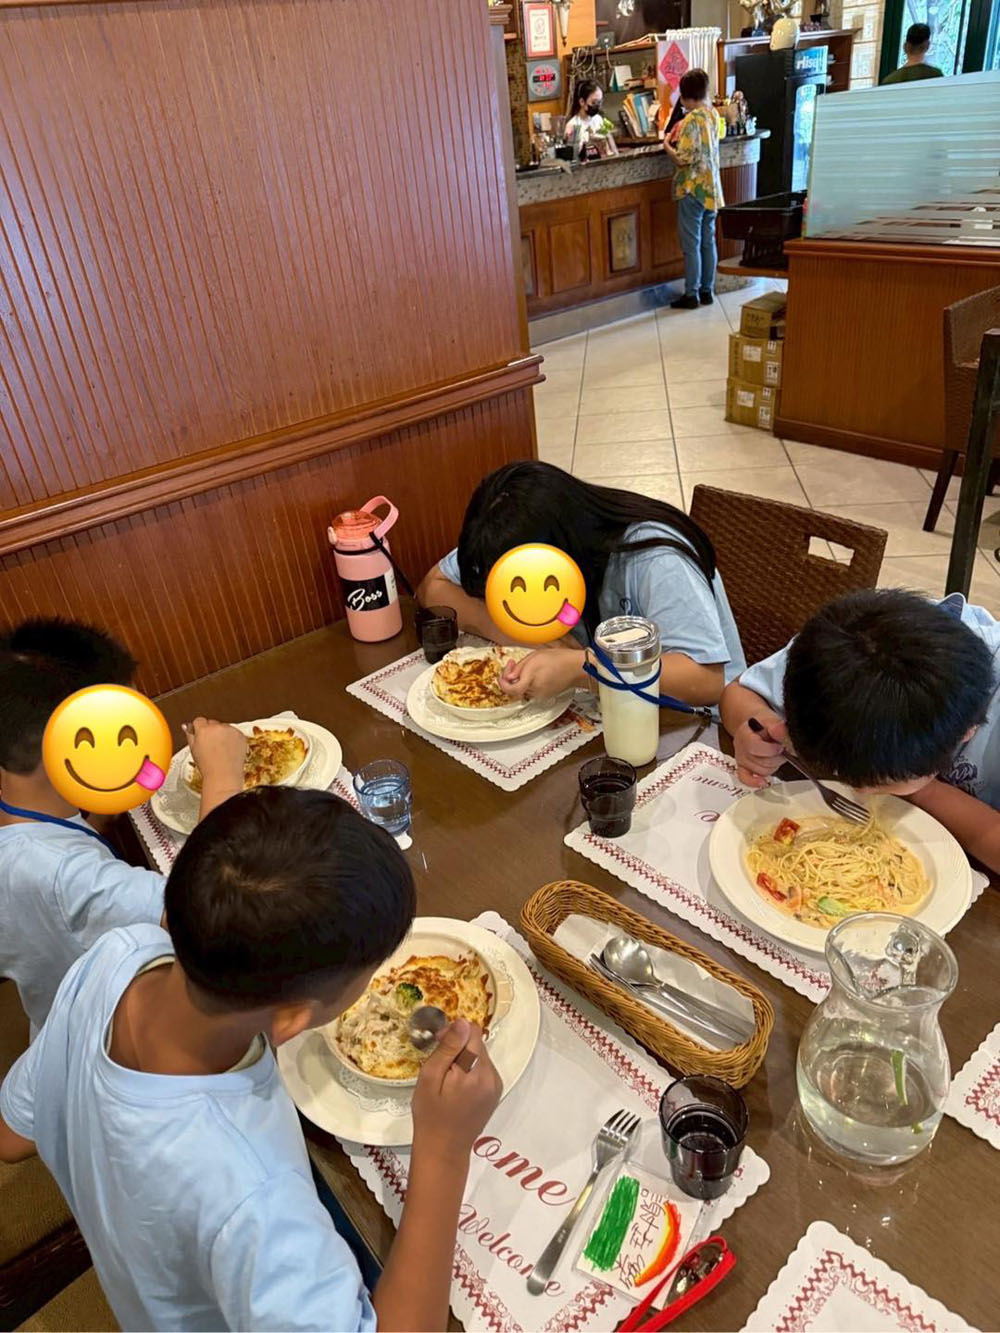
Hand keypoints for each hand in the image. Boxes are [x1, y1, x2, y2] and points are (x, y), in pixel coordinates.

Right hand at [183, 717, 246, 791]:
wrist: (224, 775)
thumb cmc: (208, 766)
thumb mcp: (193, 750)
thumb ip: (190, 735)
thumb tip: (187, 726)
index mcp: (204, 730)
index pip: (199, 720)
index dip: (199, 729)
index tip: (201, 736)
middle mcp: (218, 728)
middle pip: (212, 723)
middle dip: (211, 731)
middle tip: (211, 746)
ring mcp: (231, 731)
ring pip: (224, 727)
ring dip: (222, 735)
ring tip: (220, 750)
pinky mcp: (241, 735)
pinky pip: (235, 733)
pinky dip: (233, 739)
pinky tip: (228, 750)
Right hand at [411, 1020, 502, 1160]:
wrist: (443, 1150)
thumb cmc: (431, 1116)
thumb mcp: (430, 1077)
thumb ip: (448, 1048)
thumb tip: (462, 1023)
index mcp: (476, 1072)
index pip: (472, 1032)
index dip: (453, 1032)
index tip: (438, 1043)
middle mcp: (492, 1077)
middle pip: (477, 1044)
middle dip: (458, 1047)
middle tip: (438, 1064)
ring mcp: (496, 1086)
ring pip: (480, 1056)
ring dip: (463, 1059)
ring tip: (446, 1079)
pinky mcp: (495, 1093)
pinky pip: (483, 1070)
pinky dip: (470, 1071)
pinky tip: (456, 1087)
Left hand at [499, 648, 585, 700]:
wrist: (576, 667)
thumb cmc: (559, 659)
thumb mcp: (534, 656)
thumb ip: (518, 667)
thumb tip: (508, 677)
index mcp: (532, 677)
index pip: (511, 689)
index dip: (502, 683)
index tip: (501, 676)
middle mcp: (536, 689)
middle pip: (515, 688)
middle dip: (511, 677)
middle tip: (513, 665)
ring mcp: (540, 694)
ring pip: (523, 689)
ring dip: (521, 679)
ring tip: (528, 667)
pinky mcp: (545, 696)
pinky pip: (531, 690)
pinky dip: (529, 683)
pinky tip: (535, 674)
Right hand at [733, 713, 787, 787]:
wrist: (755, 727)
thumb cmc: (763, 724)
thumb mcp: (771, 720)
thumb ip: (777, 726)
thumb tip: (780, 731)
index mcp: (744, 734)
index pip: (754, 747)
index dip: (771, 749)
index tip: (780, 746)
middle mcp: (740, 748)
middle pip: (760, 762)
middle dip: (776, 758)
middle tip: (781, 750)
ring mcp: (741, 759)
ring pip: (760, 771)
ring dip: (772, 765)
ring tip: (775, 755)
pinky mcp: (743, 768)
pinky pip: (746, 779)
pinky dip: (755, 782)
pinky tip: (762, 782)